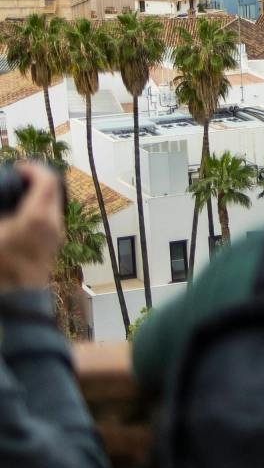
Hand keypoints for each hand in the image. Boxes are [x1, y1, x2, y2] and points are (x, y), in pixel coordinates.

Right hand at [0, 163, 62, 291]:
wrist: (9, 301)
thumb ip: (1, 202)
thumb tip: (2, 189)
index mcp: (37, 217)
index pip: (47, 180)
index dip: (33, 169)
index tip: (18, 167)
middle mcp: (53, 226)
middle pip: (53, 192)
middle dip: (36, 181)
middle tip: (17, 179)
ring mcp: (55, 240)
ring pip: (53, 207)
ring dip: (38, 197)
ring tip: (16, 196)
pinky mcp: (51, 250)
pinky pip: (49, 222)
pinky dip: (38, 212)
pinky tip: (19, 215)